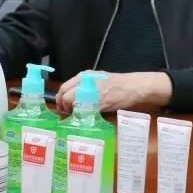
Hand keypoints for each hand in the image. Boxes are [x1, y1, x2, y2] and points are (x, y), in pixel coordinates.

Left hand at [56, 71, 171, 113]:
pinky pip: (84, 111)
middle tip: (66, 112)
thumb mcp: (98, 78)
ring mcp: (92, 93)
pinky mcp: (100, 103)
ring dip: (71, 111)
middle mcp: (86, 82)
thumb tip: (73, 95)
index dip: (60, 98)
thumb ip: (86, 85)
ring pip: (72, 103)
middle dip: (63, 106)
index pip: (64, 87)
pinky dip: (82, 115)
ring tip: (76, 115)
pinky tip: (86, 117)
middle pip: (64, 95)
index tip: (61, 105)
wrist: (132, 86)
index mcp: (85, 75)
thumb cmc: (116, 83)